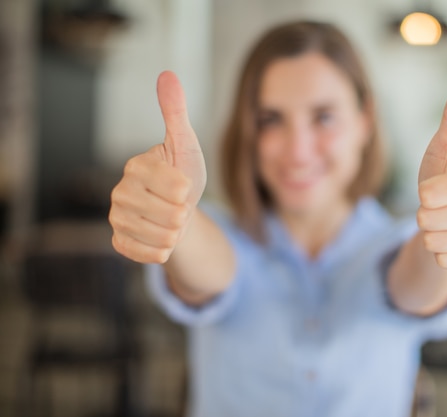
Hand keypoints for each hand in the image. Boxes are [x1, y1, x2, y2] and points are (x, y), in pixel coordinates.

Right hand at [109, 71, 206, 262]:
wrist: (178, 210)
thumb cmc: (184, 174)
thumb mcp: (186, 144)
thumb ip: (175, 113)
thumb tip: (167, 75)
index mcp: (136, 166)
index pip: (177, 187)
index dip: (187, 190)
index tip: (182, 185)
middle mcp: (119, 191)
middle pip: (173, 215)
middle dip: (184, 213)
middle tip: (177, 205)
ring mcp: (117, 218)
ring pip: (164, 237)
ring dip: (176, 232)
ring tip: (170, 220)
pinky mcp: (119, 242)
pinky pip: (151, 255)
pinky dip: (164, 249)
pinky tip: (160, 236)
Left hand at [417, 82, 446, 268]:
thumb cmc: (440, 178)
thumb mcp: (439, 149)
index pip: (426, 196)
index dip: (422, 195)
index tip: (434, 191)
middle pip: (427, 220)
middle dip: (423, 216)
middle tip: (437, 210)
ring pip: (432, 243)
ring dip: (430, 235)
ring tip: (442, 224)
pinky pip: (443, 260)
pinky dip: (438, 253)